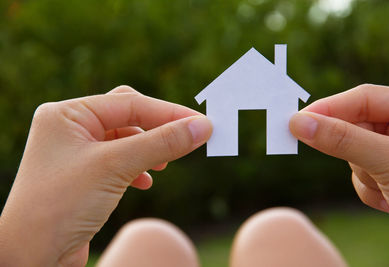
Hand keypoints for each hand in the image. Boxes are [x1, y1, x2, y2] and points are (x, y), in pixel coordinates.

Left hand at [0, 86, 212, 266]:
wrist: (31, 257)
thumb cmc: (60, 205)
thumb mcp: (116, 167)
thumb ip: (161, 143)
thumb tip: (202, 127)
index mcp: (68, 114)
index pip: (130, 102)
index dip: (169, 112)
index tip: (201, 123)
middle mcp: (70, 128)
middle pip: (128, 116)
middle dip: (158, 128)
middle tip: (187, 138)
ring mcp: (76, 151)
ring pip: (126, 139)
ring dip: (148, 149)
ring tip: (162, 165)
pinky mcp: (84, 174)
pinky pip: (119, 160)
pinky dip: (137, 167)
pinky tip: (144, 182)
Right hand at [289, 84, 388, 235]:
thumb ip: (344, 139)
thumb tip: (300, 123)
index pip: (364, 98)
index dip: (330, 107)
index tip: (299, 120)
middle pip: (355, 125)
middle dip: (349, 148)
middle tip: (316, 149)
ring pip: (354, 153)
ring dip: (362, 174)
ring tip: (387, 189)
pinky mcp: (388, 177)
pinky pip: (359, 175)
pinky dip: (368, 190)